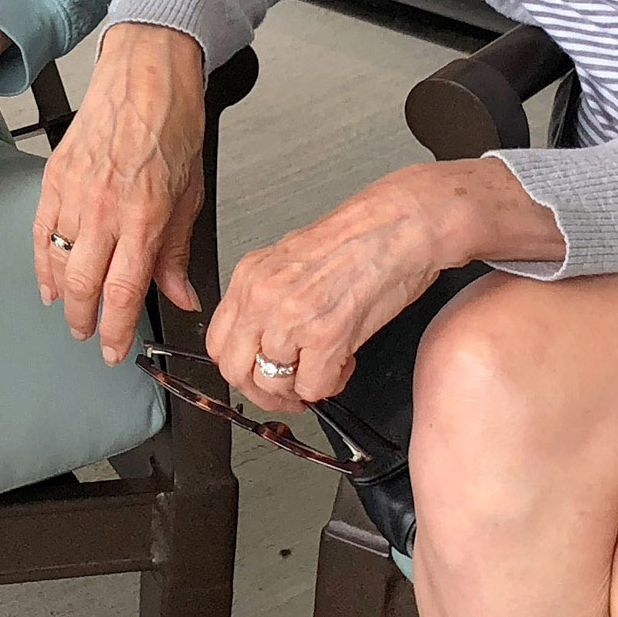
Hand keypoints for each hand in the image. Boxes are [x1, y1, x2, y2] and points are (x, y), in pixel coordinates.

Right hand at [35, 21, 207, 364]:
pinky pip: (40, 232)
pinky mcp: (54, 176)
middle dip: (85, 322)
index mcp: (145, 217)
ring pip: (56, 263)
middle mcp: (106, 210)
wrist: (146, 74)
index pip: (124, 293)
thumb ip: (177, 252)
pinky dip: (40, 262)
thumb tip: (182, 296)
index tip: (116, 352)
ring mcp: (75, 193)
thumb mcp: (190, 195)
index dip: (117, 331)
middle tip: (90, 337)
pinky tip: (47, 280)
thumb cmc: (173, 125)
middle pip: (83, 286)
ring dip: (61, 297)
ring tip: (71, 314)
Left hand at [208, 160, 516, 411]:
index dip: (239, 368)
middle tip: (288, 388)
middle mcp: (263, 297)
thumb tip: (260, 336)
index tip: (258, 373)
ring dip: (301, 387)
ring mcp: (292, 319)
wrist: (399, 226)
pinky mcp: (328, 337)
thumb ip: (267, 297)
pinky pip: (314, 389)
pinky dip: (331, 385)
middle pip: (237, 371)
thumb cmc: (358, 237)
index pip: (218, 343)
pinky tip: (344, 362)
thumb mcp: (290, 259)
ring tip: (325, 366)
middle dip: (264, 390)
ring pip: (275, 385)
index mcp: (251, 276)